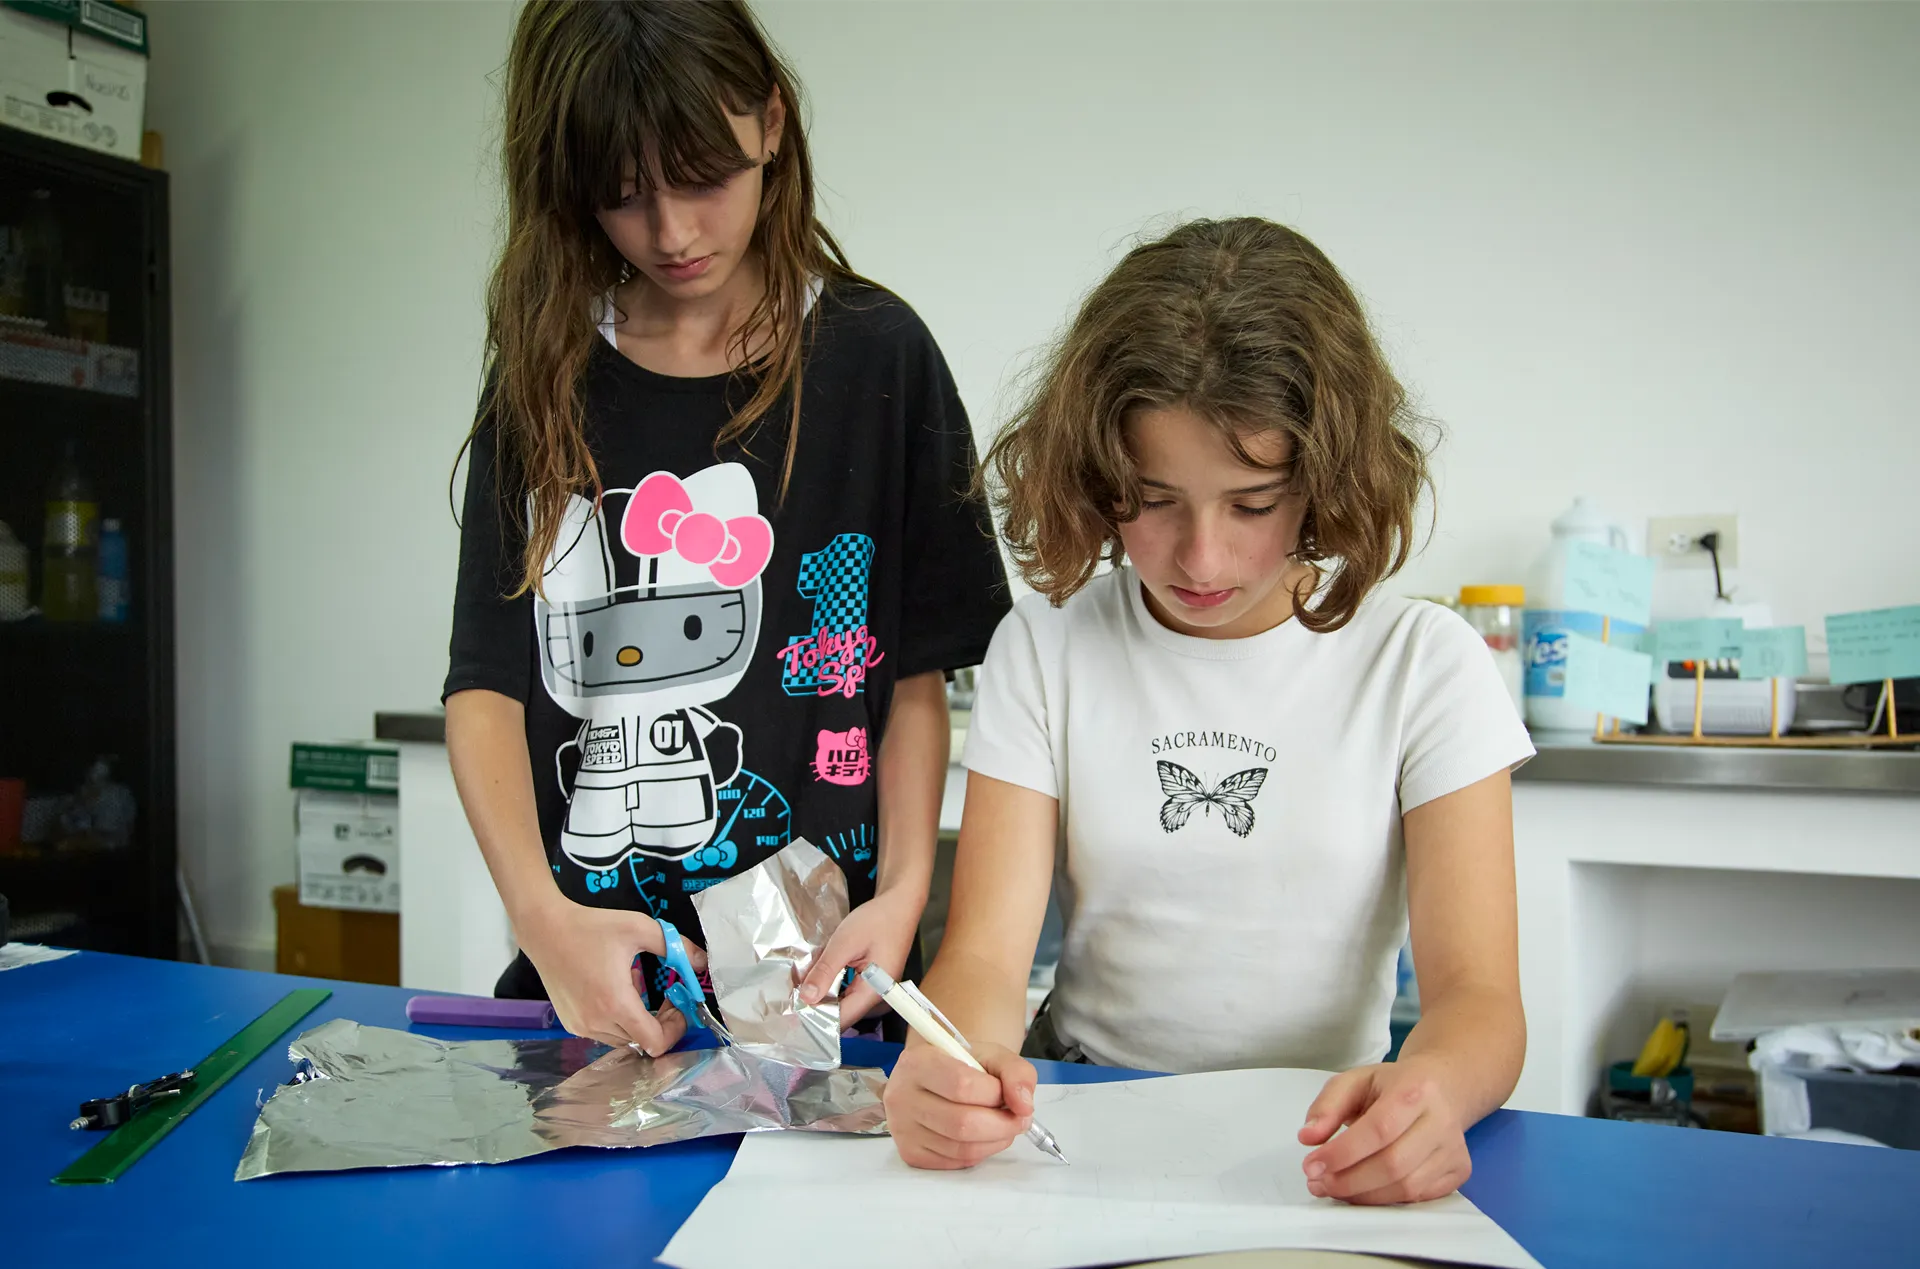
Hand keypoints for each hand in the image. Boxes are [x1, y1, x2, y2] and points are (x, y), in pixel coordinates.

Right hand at [514, 897, 706, 1056]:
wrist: (545, 930)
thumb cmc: (592, 927)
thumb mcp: (639, 928)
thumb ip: (675, 946)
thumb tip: (702, 962)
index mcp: (615, 1003)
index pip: (655, 1043)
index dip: (674, 1029)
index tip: (677, 1005)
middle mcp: (597, 1022)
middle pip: (642, 1041)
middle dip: (660, 1021)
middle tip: (664, 995)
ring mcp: (581, 1026)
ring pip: (623, 1039)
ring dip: (638, 1020)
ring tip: (633, 985)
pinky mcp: (570, 1024)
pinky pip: (604, 1033)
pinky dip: (617, 1019)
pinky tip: (612, 990)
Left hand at [797, 888, 923, 1028]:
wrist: (899, 904)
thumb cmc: (877, 920)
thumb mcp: (845, 943)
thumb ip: (825, 971)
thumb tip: (807, 998)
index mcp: (872, 993)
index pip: (839, 1020)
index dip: (814, 1017)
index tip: (792, 1009)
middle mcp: (875, 997)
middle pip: (840, 1013)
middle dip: (815, 1002)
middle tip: (793, 990)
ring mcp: (873, 990)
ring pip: (840, 1001)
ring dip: (821, 991)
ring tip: (803, 978)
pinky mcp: (870, 981)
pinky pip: (846, 989)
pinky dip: (831, 981)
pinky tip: (820, 970)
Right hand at [883, 1040, 1036, 1168]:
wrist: (937, 1078)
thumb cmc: (963, 1065)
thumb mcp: (992, 1054)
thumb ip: (1016, 1072)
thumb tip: (1024, 1106)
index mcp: (917, 1062)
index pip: (962, 1085)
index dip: (996, 1094)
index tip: (1009, 1094)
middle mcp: (901, 1096)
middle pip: (962, 1123)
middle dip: (1002, 1124)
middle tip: (1019, 1119)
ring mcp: (902, 1129)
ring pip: (961, 1148)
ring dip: (995, 1141)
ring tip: (1004, 1126)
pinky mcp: (910, 1153)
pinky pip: (955, 1162)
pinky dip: (980, 1153)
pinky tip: (983, 1137)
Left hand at [1297, 1057, 1472, 1203]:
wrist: (1443, 1086)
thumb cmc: (1394, 1085)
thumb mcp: (1355, 1080)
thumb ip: (1327, 1106)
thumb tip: (1307, 1137)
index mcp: (1414, 1089)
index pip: (1378, 1129)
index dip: (1343, 1153)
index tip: (1311, 1165)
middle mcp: (1441, 1121)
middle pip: (1393, 1164)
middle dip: (1348, 1180)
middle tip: (1317, 1182)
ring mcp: (1454, 1149)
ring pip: (1407, 1187)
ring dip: (1363, 1195)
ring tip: (1332, 1188)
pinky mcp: (1459, 1171)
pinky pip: (1419, 1197)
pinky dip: (1385, 1200)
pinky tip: (1361, 1191)